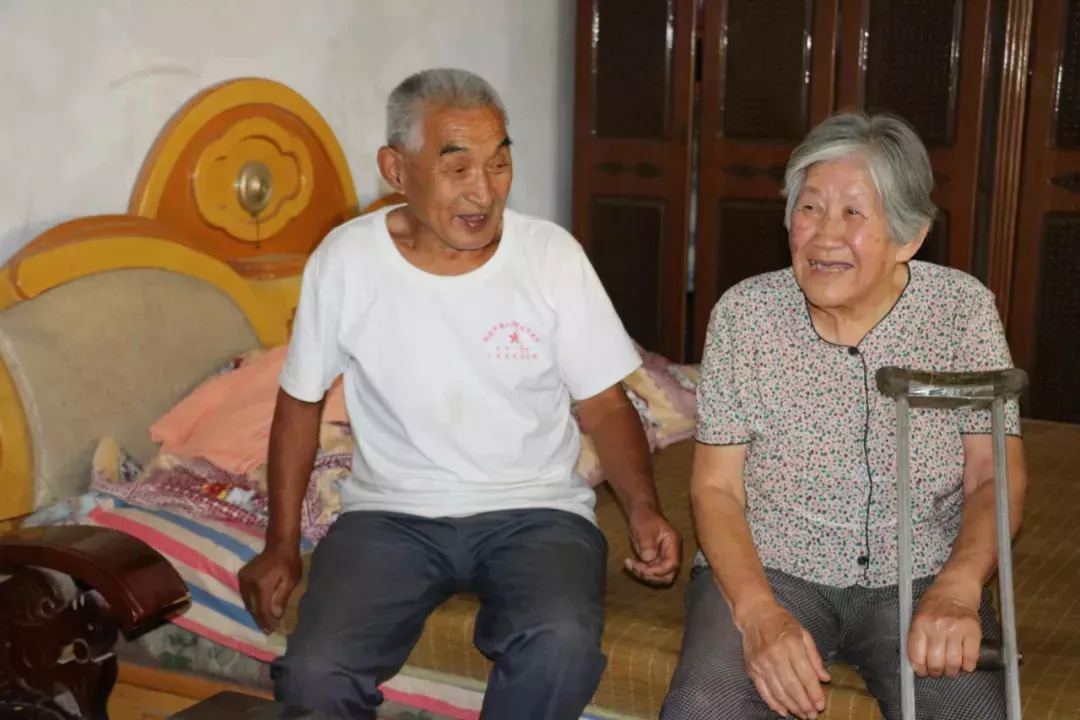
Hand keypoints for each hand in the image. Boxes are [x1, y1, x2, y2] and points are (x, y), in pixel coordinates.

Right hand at [238, 542, 301, 633]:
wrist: (279, 545)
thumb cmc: (289, 562)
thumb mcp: (291, 581)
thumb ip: (281, 598)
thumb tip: (275, 615)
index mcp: (262, 585)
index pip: (262, 609)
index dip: (266, 621)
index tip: (271, 631)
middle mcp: (249, 583)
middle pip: (253, 607)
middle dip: (260, 620)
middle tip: (267, 630)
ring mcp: (243, 579)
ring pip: (247, 602)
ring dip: (255, 613)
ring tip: (263, 622)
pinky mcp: (242, 576)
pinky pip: (245, 595)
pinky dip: (251, 604)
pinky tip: (258, 609)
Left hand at [623, 504, 680, 585]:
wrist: (640, 514)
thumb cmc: (644, 517)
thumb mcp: (644, 528)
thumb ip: (647, 544)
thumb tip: (648, 559)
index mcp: (673, 543)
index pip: (673, 563)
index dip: (659, 570)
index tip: (644, 569)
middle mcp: (670, 553)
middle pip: (667, 574)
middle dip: (651, 575)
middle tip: (635, 567)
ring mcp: (662, 558)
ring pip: (657, 576)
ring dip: (643, 574)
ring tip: (629, 564)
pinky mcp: (654, 561)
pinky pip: (649, 572)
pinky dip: (639, 571)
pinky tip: (629, 563)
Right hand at [741, 602, 830, 719]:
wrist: (754, 614)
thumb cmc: (781, 622)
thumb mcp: (803, 633)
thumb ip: (814, 657)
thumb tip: (825, 678)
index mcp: (791, 645)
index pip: (805, 675)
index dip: (814, 693)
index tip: (821, 705)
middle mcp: (775, 655)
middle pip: (792, 687)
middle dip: (804, 704)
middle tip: (812, 715)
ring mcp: (762, 663)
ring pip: (778, 692)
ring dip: (791, 707)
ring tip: (802, 715)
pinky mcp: (752, 669)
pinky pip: (763, 691)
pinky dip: (773, 703)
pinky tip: (783, 711)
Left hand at [908, 575, 982, 677]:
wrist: (956, 586)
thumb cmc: (935, 601)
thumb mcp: (918, 615)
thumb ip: (917, 637)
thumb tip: (917, 663)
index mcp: (920, 624)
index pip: (916, 656)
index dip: (920, 670)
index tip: (923, 672)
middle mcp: (937, 627)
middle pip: (936, 663)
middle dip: (937, 673)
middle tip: (939, 671)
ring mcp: (956, 629)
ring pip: (954, 664)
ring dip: (952, 672)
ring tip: (952, 669)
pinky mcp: (973, 631)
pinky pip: (971, 658)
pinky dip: (968, 667)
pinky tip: (965, 664)